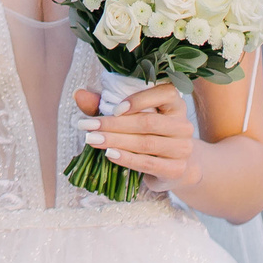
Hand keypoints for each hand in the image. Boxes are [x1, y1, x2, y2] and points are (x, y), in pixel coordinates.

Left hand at [73, 83, 197, 186]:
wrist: (173, 167)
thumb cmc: (147, 135)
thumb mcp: (129, 116)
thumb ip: (105, 104)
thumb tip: (79, 94)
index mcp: (175, 104)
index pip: (165, 93)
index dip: (139, 100)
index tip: (114, 108)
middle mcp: (183, 125)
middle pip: (148, 122)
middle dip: (114, 124)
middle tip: (87, 126)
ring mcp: (182, 148)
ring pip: (146, 143)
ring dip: (115, 141)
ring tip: (92, 140)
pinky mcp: (176, 169)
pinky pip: (148, 163)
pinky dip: (127, 159)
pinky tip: (109, 154)